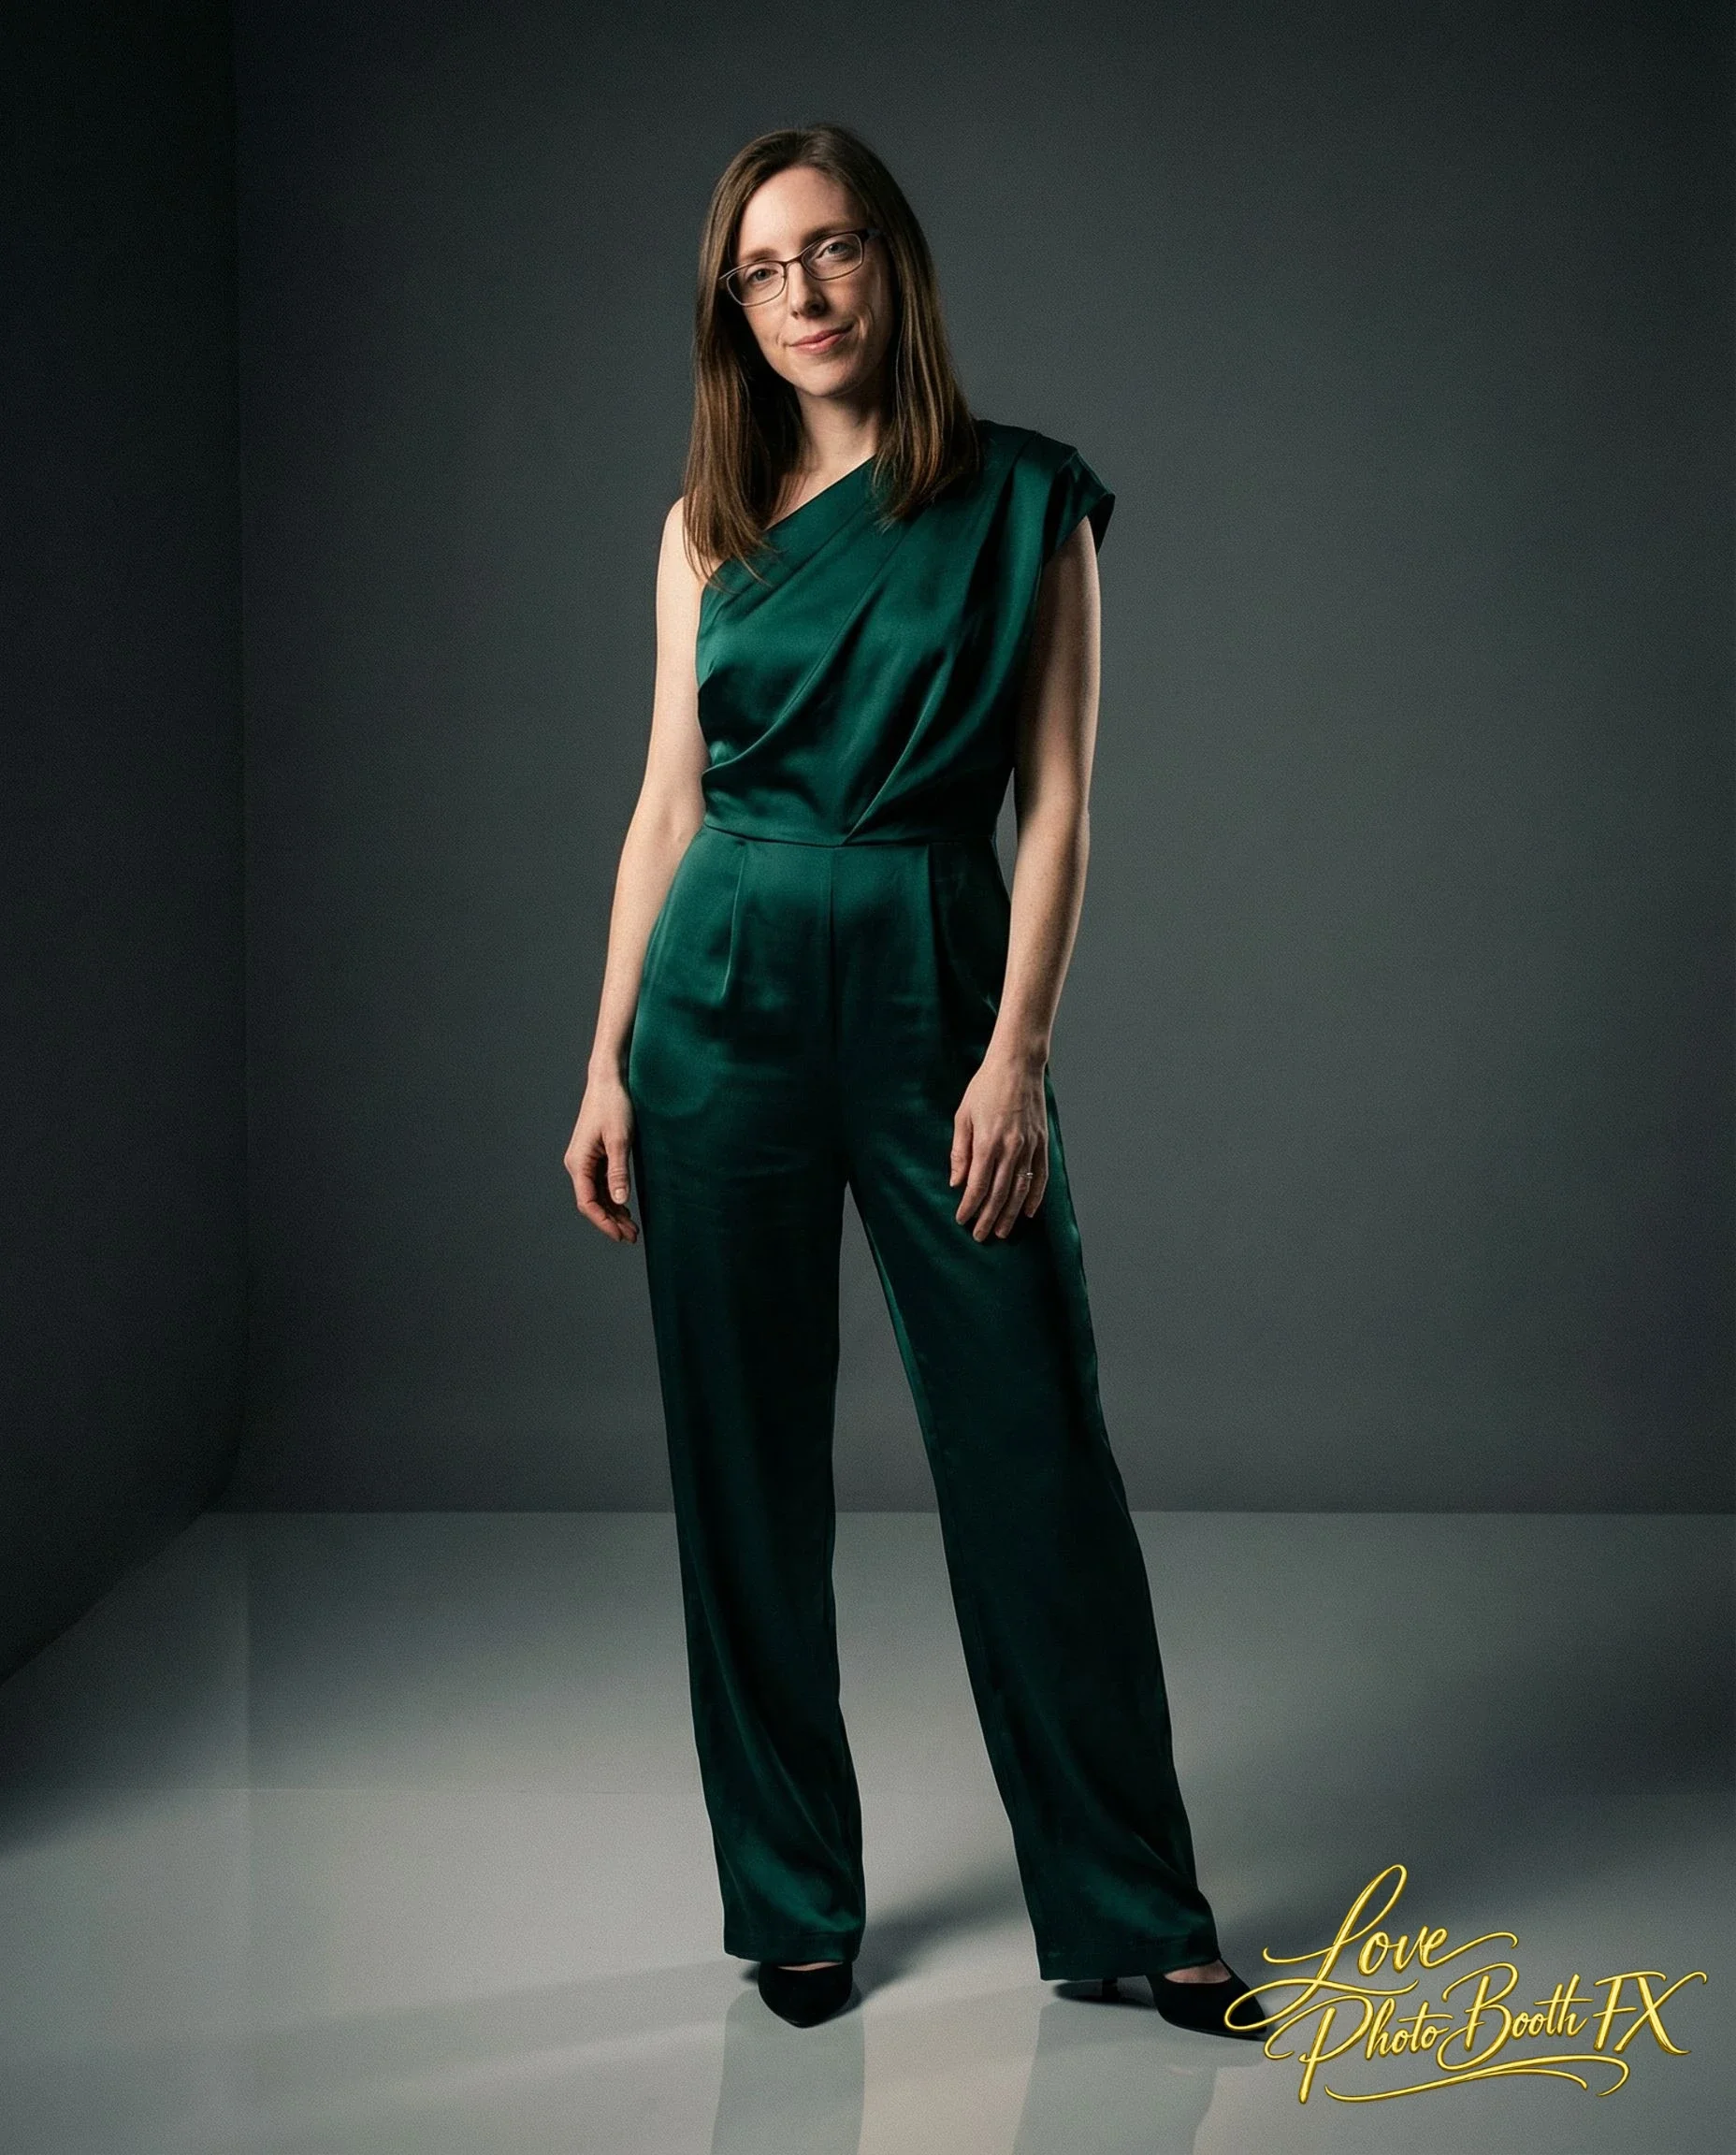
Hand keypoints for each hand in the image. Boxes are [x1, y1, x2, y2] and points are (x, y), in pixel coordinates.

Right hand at [564, 1072, 638, 1242]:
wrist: (608, 1081)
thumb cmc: (613, 1105)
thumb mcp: (619, 1140)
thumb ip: (618, 1171)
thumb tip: (619, 1201)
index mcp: (578, 1162)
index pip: (587, 1202)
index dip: (603, 1222)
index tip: (620, 1235)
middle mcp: (578, 1164)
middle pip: (591, 1202)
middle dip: (610, 1221)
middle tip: (632, 1237)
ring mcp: (586, 1161)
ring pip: (597, 1195)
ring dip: (613, 1212)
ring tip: (631, 1229)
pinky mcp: (595, 1156)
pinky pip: (601, 1184)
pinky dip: (613, 1198)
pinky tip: (625, 1209)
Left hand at [950, 1048, 1048, 1240]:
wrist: (1017, 1065)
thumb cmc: (985, 1087)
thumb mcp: (963, 1116)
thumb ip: (960, 1151)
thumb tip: (956, 1182)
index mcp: (987, 1142)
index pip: (977, 1185)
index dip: (969, 1206)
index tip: (962, 1220)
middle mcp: (1010, 1148)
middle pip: (999, 1194)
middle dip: (988, 1218)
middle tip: (980, 1235)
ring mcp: (1029, 1147)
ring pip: (1020, 1190)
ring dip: (1010, 1214)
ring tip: (1002, 1231)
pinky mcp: (1042, 1142)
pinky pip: (1041, 1176)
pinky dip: (1035, 1196)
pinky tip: (1028, 1212)